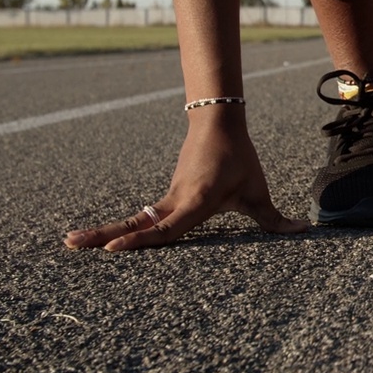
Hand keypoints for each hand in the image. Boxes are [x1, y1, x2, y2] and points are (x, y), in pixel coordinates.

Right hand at [63, 108, 308, 250]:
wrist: (218, 123)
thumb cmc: (239, 158)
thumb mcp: (257, 190)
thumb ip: (274, 218)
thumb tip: (302, 231)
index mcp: (195, 203)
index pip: (165, 228)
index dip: (140, 241)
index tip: (112, 248)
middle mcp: (175, 202)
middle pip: (136, 225)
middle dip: (103, 235)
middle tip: (70, 244)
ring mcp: (168, 199)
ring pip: (135, 220)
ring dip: (105, 230)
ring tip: (71, 241)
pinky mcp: (167, 196)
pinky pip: (143, 217)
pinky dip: (123, 227)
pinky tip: (103, 237)